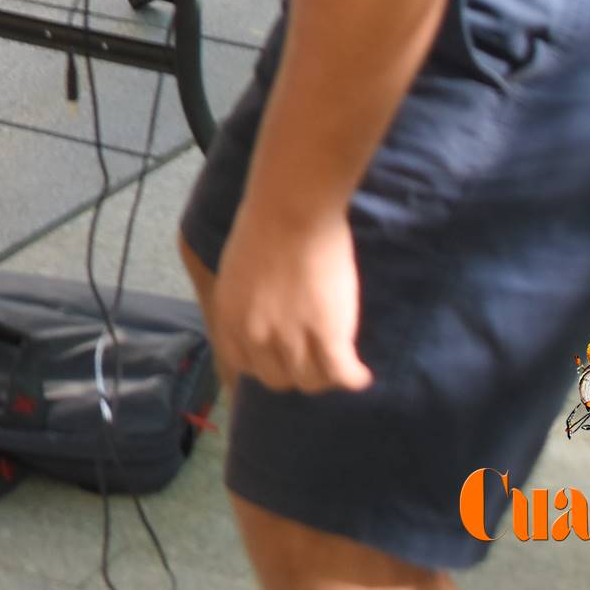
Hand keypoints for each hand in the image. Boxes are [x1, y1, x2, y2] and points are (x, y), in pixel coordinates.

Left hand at [210, 204, 372, 393]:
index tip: (282, 360)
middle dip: (295, 373)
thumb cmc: (265, 225)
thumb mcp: (239, 271)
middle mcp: (254, 335)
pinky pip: (341, 373)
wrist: (292, 209)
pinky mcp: (327, 334)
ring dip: (326, 377)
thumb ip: (247, 301)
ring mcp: (290, 338)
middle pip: (278, 379)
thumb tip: (263, 317)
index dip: (266, 366)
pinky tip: (361, 375)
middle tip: (315, 360)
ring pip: (311, 381)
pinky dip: (354, 378)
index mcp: (228, 317)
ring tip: (339, 366)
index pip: (243, 367)